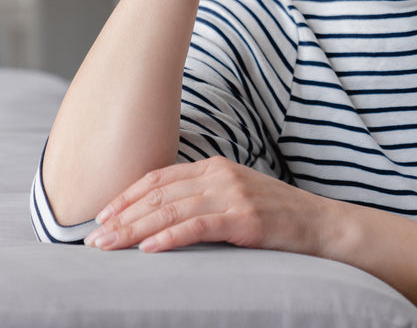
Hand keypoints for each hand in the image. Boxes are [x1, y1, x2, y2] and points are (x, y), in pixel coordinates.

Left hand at [83, 157, 334, 254]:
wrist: (322, 225)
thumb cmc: (276, 217)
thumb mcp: (234, 197)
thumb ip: (202, 199)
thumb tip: (158, 218)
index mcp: (214, 166)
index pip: (158, 178)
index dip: (126, 196)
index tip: (101, 216)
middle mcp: (220, 175)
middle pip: (159, 195)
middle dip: (122, 217)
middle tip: (94, 238)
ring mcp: (233, 195)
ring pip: (172, 211)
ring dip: (135, 230)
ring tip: (110, 246)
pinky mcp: (245, 218)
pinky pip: (198, 226)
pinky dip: (170, 237)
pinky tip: (148, 249)